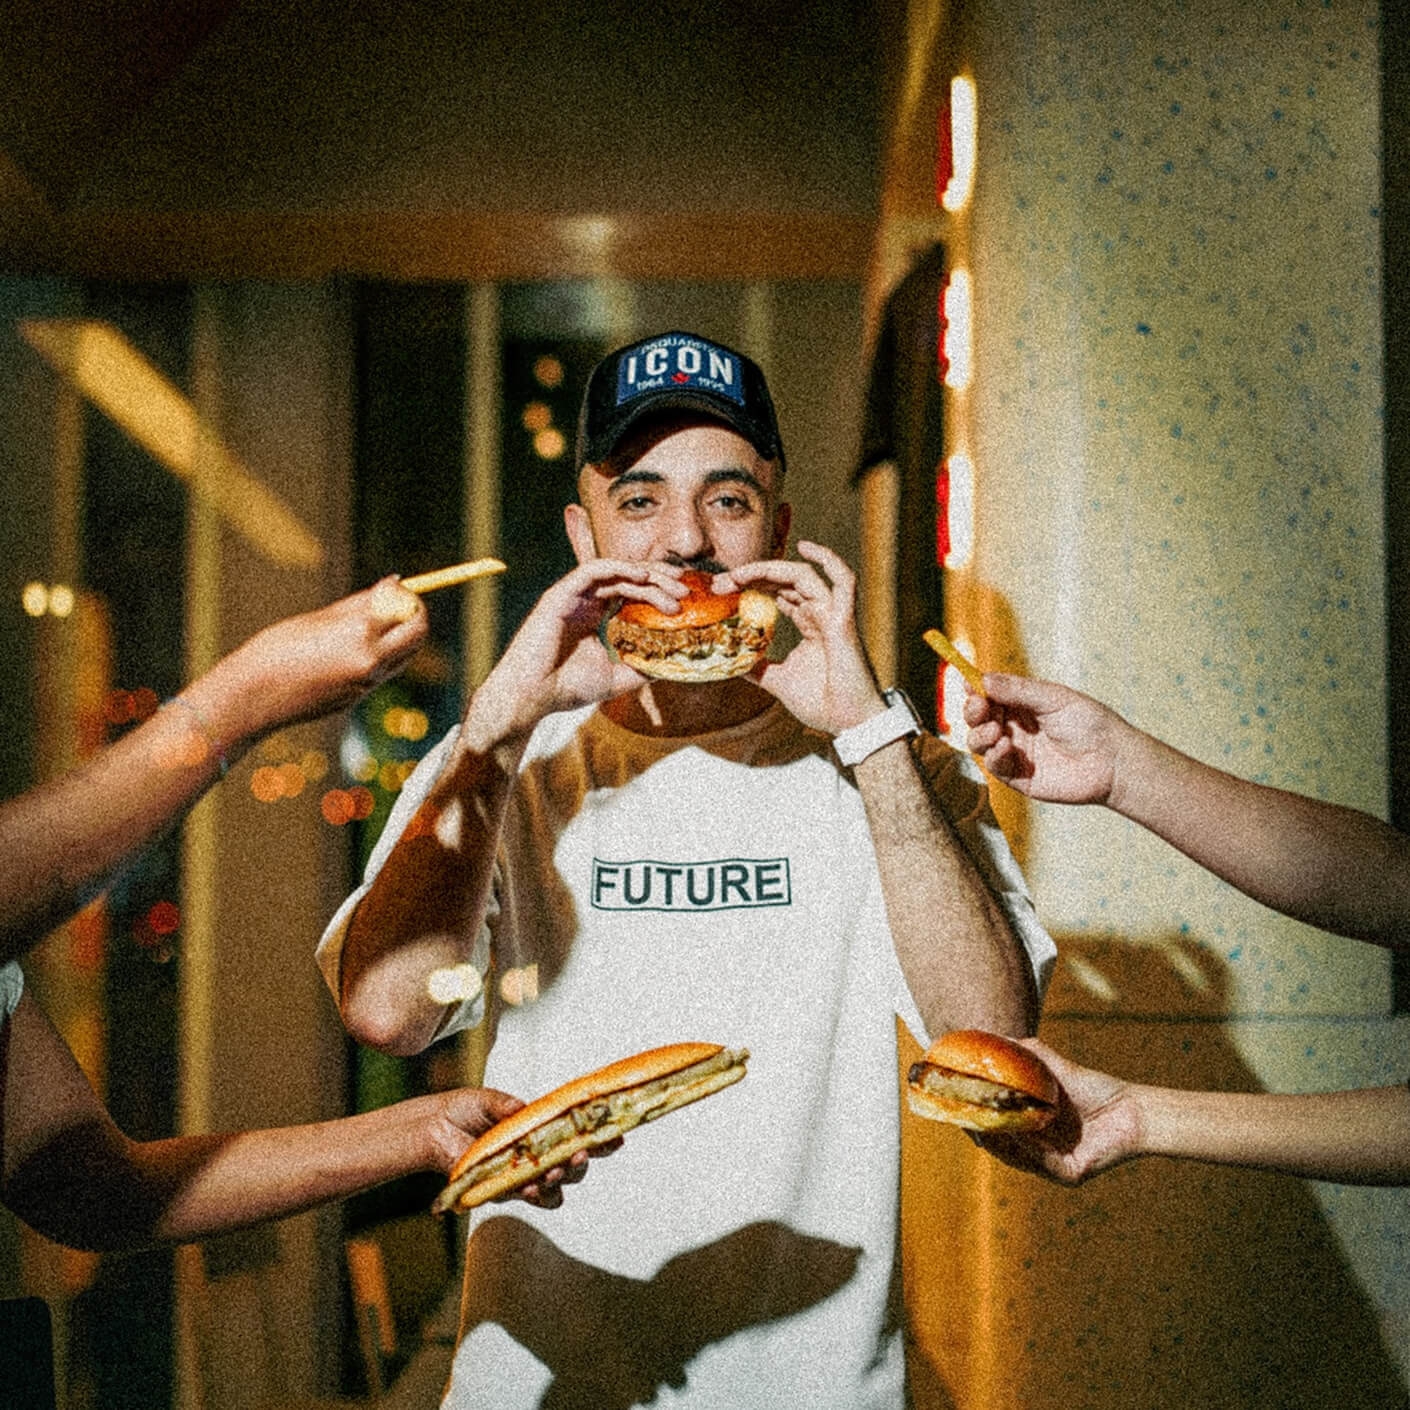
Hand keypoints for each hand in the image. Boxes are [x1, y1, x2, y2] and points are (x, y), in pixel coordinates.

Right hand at [210, 577, 429, 737]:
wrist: (254, 697)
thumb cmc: (277, 649)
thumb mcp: (319, 618)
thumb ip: (361, 604)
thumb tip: (393, 584)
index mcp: (360, 632)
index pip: (405, 607)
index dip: (406, 594)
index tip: (397, 587)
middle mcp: (371, 660)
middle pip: (419, 634)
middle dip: (416, 615)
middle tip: (402, 604)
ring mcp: (368, 683)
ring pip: (406, 655)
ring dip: (403, 637)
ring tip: (378, 624)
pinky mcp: (360, 697)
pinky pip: (384, 672)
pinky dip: (382, 656)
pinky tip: (355, 648)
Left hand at [427, 1087, 622, 1209]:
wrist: (432, 1128)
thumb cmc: (463, 1111)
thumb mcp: (490, 1101)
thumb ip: (509, 1107)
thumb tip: (527, 1109)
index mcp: (541, 1133)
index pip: (577, 1139)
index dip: (599, 1141)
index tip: (617, 1136)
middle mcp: (536, 1158)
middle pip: (573, 1169)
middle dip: (582, 1163)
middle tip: (583, 1152)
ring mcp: (521, 1177)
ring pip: (555, 1189)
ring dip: (560, 1180)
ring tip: (556, 1169)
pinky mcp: (501, 1191)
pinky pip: (524, 1198)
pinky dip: (531, 1192)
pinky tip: (531, 1185)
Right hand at [467, 561, 687, 746]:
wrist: (531, 698)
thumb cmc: (565, 689)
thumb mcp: (615, 679)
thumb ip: (640, 669)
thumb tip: (671, 667)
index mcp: (593, 613)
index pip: (630, 592)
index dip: (658, 590)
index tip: (685, 600)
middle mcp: (583, 599)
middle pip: (628, 577)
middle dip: (660, 578)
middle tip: (687, 588)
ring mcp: (571, 595)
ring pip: (616, 571)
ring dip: (648, 575)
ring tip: (675, 587)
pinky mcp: (560, 594)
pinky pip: (592, 570)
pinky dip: (619, 569)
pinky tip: (643, 578)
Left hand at [717, 541, 881, 734]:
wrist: (848, 723)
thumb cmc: (822, 703)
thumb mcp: (778, 681)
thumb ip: (759, 668)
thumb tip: (733, 664)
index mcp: (809, 624)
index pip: (777, 592)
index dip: (750, 585)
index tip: (721, 589)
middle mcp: (821, 613)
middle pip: (784, 580)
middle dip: (751, 576)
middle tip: (721, 582)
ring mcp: (834, 614)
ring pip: (803, 575)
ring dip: (770, 570)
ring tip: (740, 573)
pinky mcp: (845, 620)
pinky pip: (843, 580)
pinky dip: (828, 559)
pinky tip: (805, 547)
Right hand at [963, 675, 1127, 803]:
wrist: (1111, 761)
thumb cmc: (1090, 723)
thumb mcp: (1053, 698)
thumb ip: (1017, 690)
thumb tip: (983, 678)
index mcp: (1022, 704)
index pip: (988, 694)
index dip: (975, 688)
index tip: (966, 681)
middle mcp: (1013, 727)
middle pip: (977, 718)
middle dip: (973, 711)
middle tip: (979, 706)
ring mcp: (1014, 752)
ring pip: (978, 742)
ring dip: (979, 734)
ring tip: (995, 731)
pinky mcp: (1017, 777)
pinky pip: (994, 766)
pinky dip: (994, 756)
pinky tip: (1007, 748)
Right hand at [974, 1039, 1142, 1186]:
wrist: (1132, 1108)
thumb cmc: (1094, 1088)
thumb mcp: (1054, 1068)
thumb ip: (1027, 1053)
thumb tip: (995, 1037)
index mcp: (1034, 1133)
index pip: (997, 1131)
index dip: (976, 1119)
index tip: (957, 1104)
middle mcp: (1041, 1153)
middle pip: (1002, 1147)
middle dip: (980, 1132)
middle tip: (960, 1116)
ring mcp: (1054, 1166)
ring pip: (1017, 1157)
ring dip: (997, 1140)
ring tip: (978, 1122)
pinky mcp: (1069, 1174)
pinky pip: (1041, 1162)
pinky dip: (1024, 1147)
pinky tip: (1011, 1131)